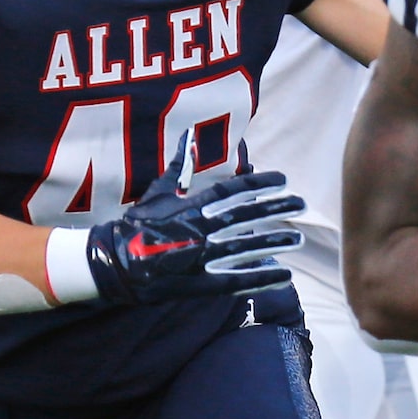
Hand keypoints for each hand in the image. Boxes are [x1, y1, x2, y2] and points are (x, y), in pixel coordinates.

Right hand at [86, 136, 304, 303]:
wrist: (115, 263)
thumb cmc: (138, 224)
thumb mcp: (158, 191)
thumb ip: (179, 165)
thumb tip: (190, 135)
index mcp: (192, 207)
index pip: (232, 191)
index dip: (259, 184)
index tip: (283, 178)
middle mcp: (200, 230)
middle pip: (246, 217)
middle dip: (275, 209)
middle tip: (301, 202)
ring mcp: (202, 258)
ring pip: (245, 248)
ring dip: (274, 242)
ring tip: (298, 238)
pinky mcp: (201, 283)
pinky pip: (237, 281)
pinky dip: (261, 278)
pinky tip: (285, 275)